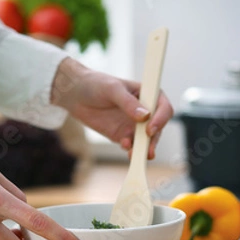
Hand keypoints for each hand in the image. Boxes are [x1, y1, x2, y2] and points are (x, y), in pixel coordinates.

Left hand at [51, 57, 172, 158]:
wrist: (75, 94)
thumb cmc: (95, 84)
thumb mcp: (112, 89)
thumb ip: (128, 103)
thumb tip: (144, 116)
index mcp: (147, 94)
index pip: (163, 107)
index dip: (161, 119)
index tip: (150, 129)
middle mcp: (144, 111)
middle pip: (157, 128)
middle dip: (153, 140)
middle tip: (148, 151)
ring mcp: (133, 125)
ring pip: (145, 141)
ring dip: (143, 149)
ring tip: (136, 155)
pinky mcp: (122, 135)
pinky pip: (131, 146)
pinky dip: (130, 149)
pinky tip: (124, 146)